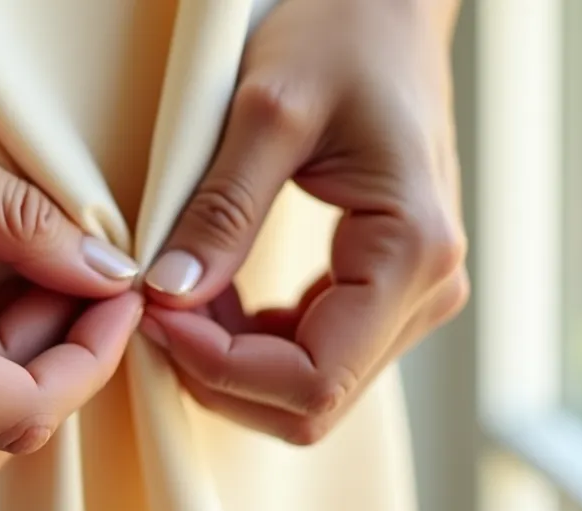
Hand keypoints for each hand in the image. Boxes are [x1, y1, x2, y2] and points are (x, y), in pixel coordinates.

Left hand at [139, 0, 467, 444]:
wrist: (388, 6)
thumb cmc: (341, 34)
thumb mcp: (267, 111)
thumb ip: (220, 212)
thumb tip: (168, 297)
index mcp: (412, 253)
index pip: (311, 380)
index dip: (219, 370)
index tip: (154, 316)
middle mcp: (428, 290)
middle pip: (310, 401)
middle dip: (219, 374)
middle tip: (153, 312)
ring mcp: (412, 294)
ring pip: (309, 386)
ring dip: (229, 361)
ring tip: (174, 299)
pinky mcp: (386, 286)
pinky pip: (312, 350)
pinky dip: (249, 341)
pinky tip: (209, 294)